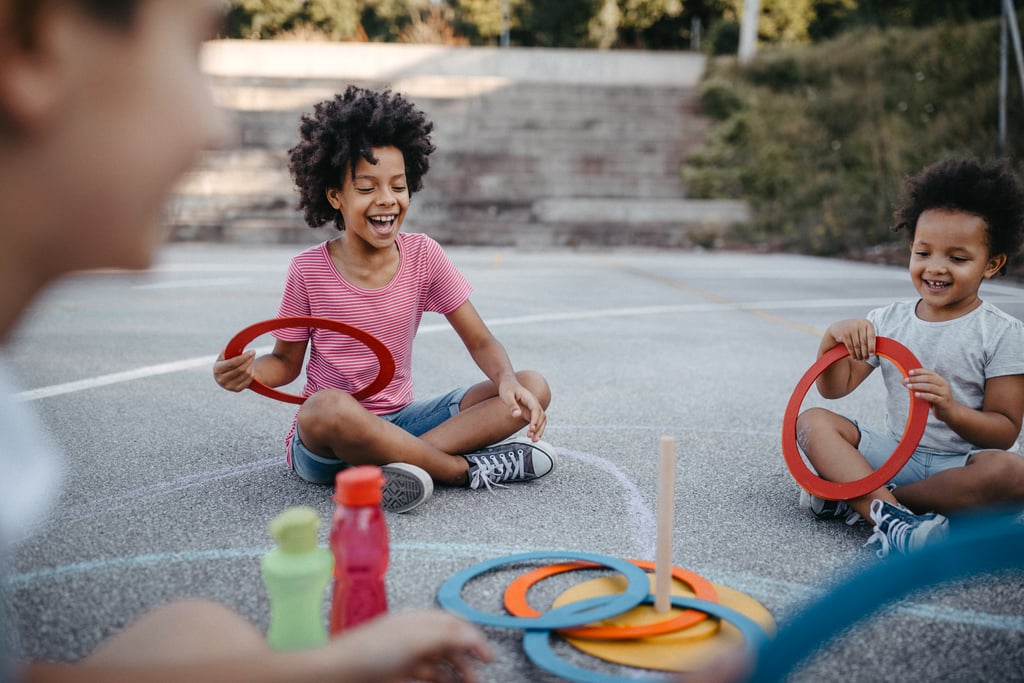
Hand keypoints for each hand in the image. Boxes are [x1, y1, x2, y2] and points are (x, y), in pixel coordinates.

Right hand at [213, 350, 255, 391]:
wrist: (228, 376)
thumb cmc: (226, 363)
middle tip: (253, 352)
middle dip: (249, 360)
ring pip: (246, 374)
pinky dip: (252, 372)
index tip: (251, 351)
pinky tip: (251, 367)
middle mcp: (221, 380)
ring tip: (251, 358)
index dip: (243, 357)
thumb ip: (227, 352)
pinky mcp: (237, 390)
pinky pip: (249, 379)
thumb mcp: (224, 357)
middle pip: (240, 369)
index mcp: (217, 370)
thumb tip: (229, 348)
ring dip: (251, 365)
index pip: (232, 363)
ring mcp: (229, 387)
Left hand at [327, 610, 491, 682]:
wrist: (337, 673)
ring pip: (440, 661)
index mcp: (419, 620)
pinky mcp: (398, 674)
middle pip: (449, 643)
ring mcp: (405, 655)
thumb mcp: (416, 639)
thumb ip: (448, 636)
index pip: (454, 623)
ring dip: (457, 672)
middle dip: (467, 657)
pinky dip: (441, 680)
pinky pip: (427, 676)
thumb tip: (474, 636)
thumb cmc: (370, 651)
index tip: (488, 656)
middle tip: (479, 675)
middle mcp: (413, 635)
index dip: (474, 637)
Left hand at [498, 378, 546, 440]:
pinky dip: (537, 429)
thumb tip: (517, 415)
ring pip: (542, 420)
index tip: (532, 428)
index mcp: (529, 398)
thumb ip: (512, 405)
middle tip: (532, 438)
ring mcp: (533, 408)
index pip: (536, 410)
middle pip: (542, 416)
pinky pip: (537, 421)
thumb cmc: (507, 388)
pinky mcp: (530, 412)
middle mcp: (534, 403)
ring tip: (533, 440)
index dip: (535, 420)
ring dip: (540, 430)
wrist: (508, 383)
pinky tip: (532, 436)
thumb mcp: (507, 395)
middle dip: (539, 428)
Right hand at [826, 319, 875, 360]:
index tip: (872, 355)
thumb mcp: (863, 331)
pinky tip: (854, 357)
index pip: (871, 336)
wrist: (839, 327)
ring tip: (860, 359)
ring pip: (857, 345)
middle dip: (865, 352)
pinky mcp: (844, 334)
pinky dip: (853, 353)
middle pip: (864, 342)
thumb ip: (869, 338)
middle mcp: (859, 324)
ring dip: (859, 354)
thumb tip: (874, 352)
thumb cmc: (855, 331)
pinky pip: (850, 346)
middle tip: (866, 359)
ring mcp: (851, 328)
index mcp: (867, 323)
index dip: (872, 346)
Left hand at [903, 367, 953, 420]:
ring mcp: (944, 393)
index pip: (929, 372)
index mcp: (940, 380)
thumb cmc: (936, 400)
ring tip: (908, 386)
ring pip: (930, 387)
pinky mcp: (943, 402)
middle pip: (929, 378)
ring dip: (918, 386)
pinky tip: (916, 395)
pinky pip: (933, 397)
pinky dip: (923, 395)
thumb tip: (902, 380)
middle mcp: (944, 385)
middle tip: (906, 380)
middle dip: (916, 378)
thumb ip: (918, 385)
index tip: (909, 372)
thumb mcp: (928, 391)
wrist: (950, 412)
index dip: (919, 371)